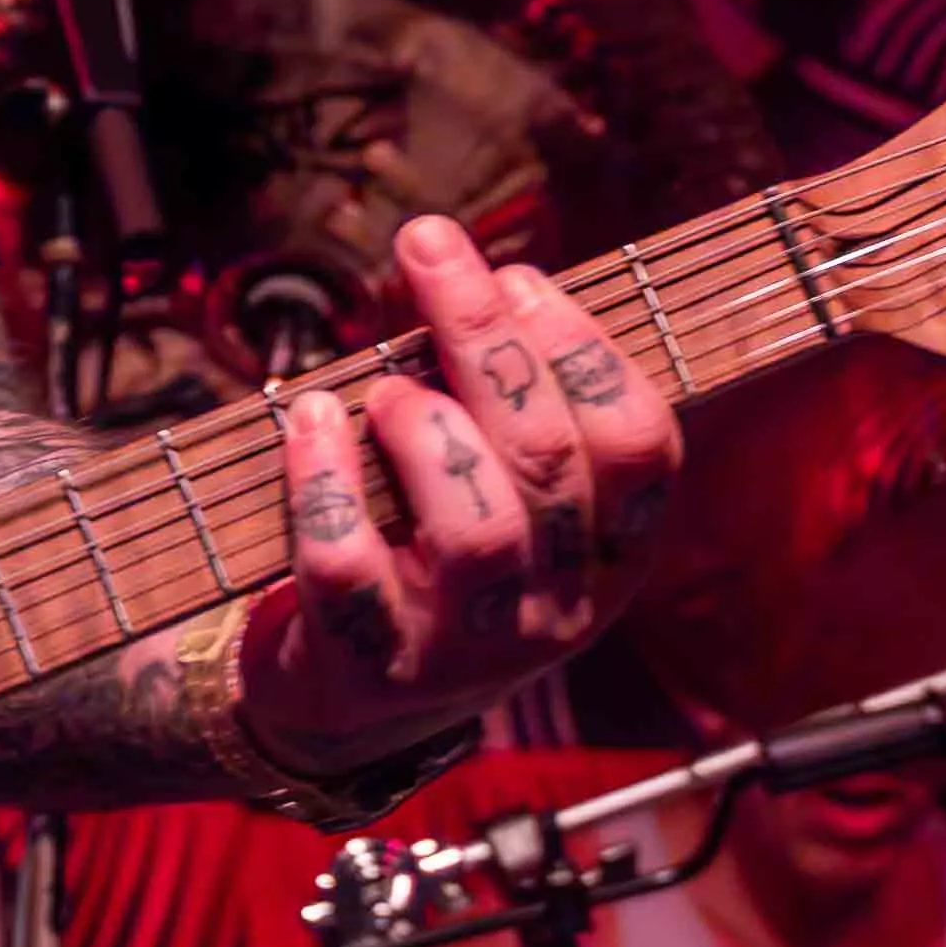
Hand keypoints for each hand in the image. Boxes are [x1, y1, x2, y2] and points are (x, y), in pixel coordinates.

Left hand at [243, 216, 680, 769]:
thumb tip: (474, 276)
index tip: (518, 277)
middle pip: (545, 461)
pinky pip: (349, 572)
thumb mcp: (507, 488)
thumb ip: (509, 400)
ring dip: (426, 432)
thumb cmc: (436, 549)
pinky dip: (323, 483)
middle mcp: (560, 606)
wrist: (355, 697)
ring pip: (476, 532)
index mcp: (613, 550)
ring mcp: (471, 649)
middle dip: (485, 337)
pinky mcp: (375, 669)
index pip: (639, 445)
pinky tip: (306, 421)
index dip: (581, 349)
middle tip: (426, 249)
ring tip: (384, 390)